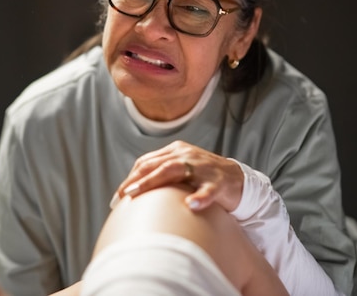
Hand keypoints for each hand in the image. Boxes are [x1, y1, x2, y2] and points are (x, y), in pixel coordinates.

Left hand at [113, 140, 243, 211]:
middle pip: (156, 165)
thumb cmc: (203, 178)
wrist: (238, 179)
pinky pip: (208, 189)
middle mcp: (187, 155)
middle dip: (136, 180)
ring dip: (154, 182)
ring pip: (175, 171)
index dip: (131, 177)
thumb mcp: (181, 170)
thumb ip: (161, 175)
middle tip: (122, 195)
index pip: (147, 161)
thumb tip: (132, 191)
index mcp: (176, 150)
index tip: (118, 195)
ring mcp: (203, 167)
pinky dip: (200, 197)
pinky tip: (191, 206)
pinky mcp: (219, 182)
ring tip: (138, 194)